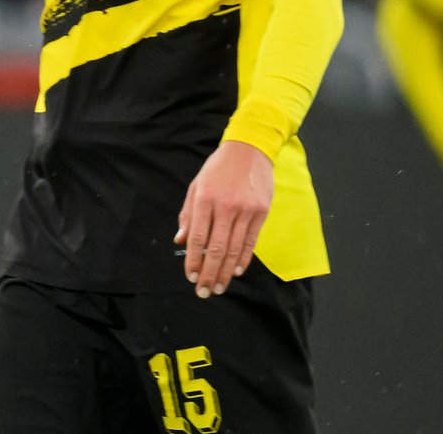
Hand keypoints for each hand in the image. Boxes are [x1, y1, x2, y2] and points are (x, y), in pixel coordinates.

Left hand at [175, 139, 273, 298]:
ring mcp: (245, 210)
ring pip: (234, 249)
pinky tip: (236, 271)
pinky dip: (243, 259)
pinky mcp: (261, 212)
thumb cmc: (218, 168)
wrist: (250, 150)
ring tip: (220, 287)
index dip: (194, 261)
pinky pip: (251, 241)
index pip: (197, 238)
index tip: (191, 277)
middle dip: (209, 274)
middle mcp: (225, 207)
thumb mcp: (196, 185)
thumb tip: (181, 240)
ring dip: (226, 272)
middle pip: (216, 248)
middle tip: (204, 292)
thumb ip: (188, 214)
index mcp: (205, 199)